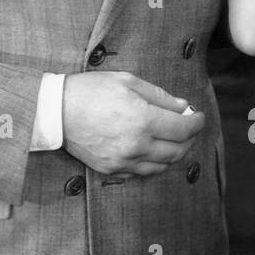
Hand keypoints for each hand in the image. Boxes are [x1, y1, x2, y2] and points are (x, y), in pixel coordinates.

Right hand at [61, 71, 204, 176]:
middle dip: (189, 139)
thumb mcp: (127, 81)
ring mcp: (124, 161)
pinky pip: (142, 173)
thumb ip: (159, 95)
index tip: (198, 116)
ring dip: (175, 154)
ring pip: (162, 166)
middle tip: (189, 128)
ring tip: (174, 140)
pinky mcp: (112, 170)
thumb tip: (182, 106)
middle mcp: (137, 145)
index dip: (196, 122)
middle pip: (177, 150)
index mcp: (143, 120)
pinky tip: (153, 151)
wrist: (55, 111)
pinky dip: (154, 164)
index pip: (183, 128)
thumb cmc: (90, 90)